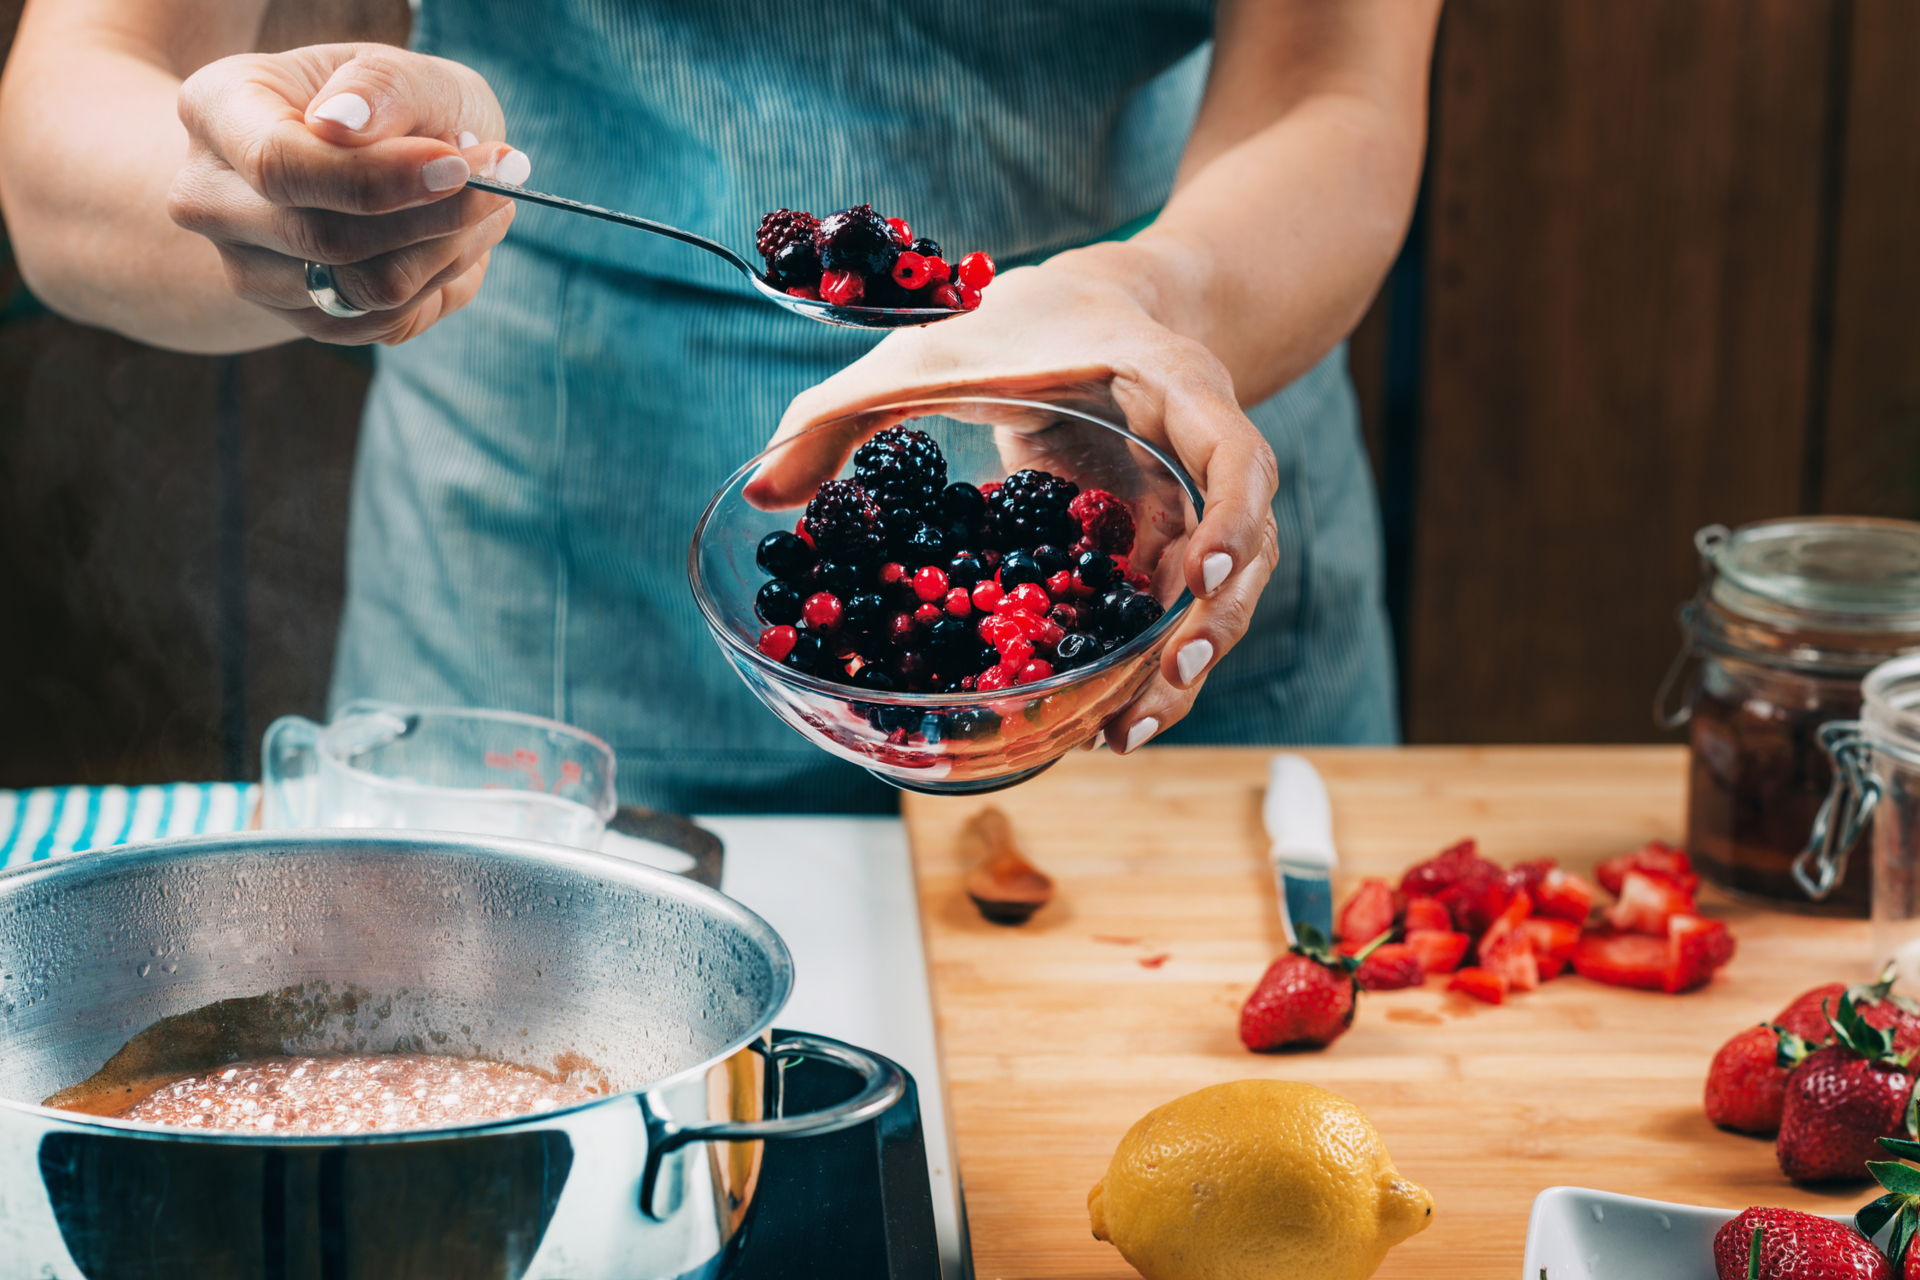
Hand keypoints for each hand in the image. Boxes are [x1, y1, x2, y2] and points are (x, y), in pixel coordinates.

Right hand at [168, 43, 523, 344]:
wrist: (371, 158)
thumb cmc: (385, 104)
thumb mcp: (395, 68)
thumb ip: (378, 87)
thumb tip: (344, 125)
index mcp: (216, 112)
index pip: (280, 164)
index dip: (378, 176)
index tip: (459, 163)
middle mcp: (211, 200)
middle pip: (324, 237)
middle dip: (434, 215)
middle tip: (502, 179)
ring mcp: (250, 270)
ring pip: (363, 289)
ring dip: (449, 250)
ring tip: (488, 202)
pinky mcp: (303, 320)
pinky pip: (386, 321)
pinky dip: (443, 280)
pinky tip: (460, 237)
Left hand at [746, 243, 1281, 753]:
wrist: (1085, 307)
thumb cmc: (1016, 325)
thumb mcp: (927, 356)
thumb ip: (844, 412)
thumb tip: (760, 494)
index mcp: (1175, 390)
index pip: (1238, 456)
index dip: (1229, 518)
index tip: (1190, 576)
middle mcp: (1201, 453)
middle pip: (1244, 550)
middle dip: (1214, 623)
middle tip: (1163, 679)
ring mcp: (1189, 502)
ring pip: (1219, 596)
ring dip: (1186, 663)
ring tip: (1130, 729)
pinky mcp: (1162, 538)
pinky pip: (1173, 606)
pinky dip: (1149, 658)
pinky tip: (1111, 714)